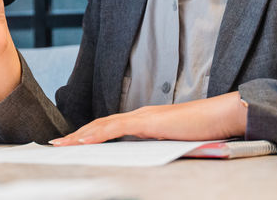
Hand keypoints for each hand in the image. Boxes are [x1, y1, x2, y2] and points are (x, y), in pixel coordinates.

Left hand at [50, 92, 248, 145]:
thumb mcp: (175, 143)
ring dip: (80, 136)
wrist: (221, 117)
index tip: (71, 144)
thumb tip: (147, 159)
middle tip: (56, 145)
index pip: (109, 128)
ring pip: (103, 125)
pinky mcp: (149, 121)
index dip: (88, 135)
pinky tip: (84, 142)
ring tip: (62, 145)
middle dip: (76, 135)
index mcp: (144, 122)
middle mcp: (140, 116)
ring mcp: (143, 117)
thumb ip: (158, 147)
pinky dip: (98, 135)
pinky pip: (117, 128)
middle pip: (100, 125)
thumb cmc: (204, 131)